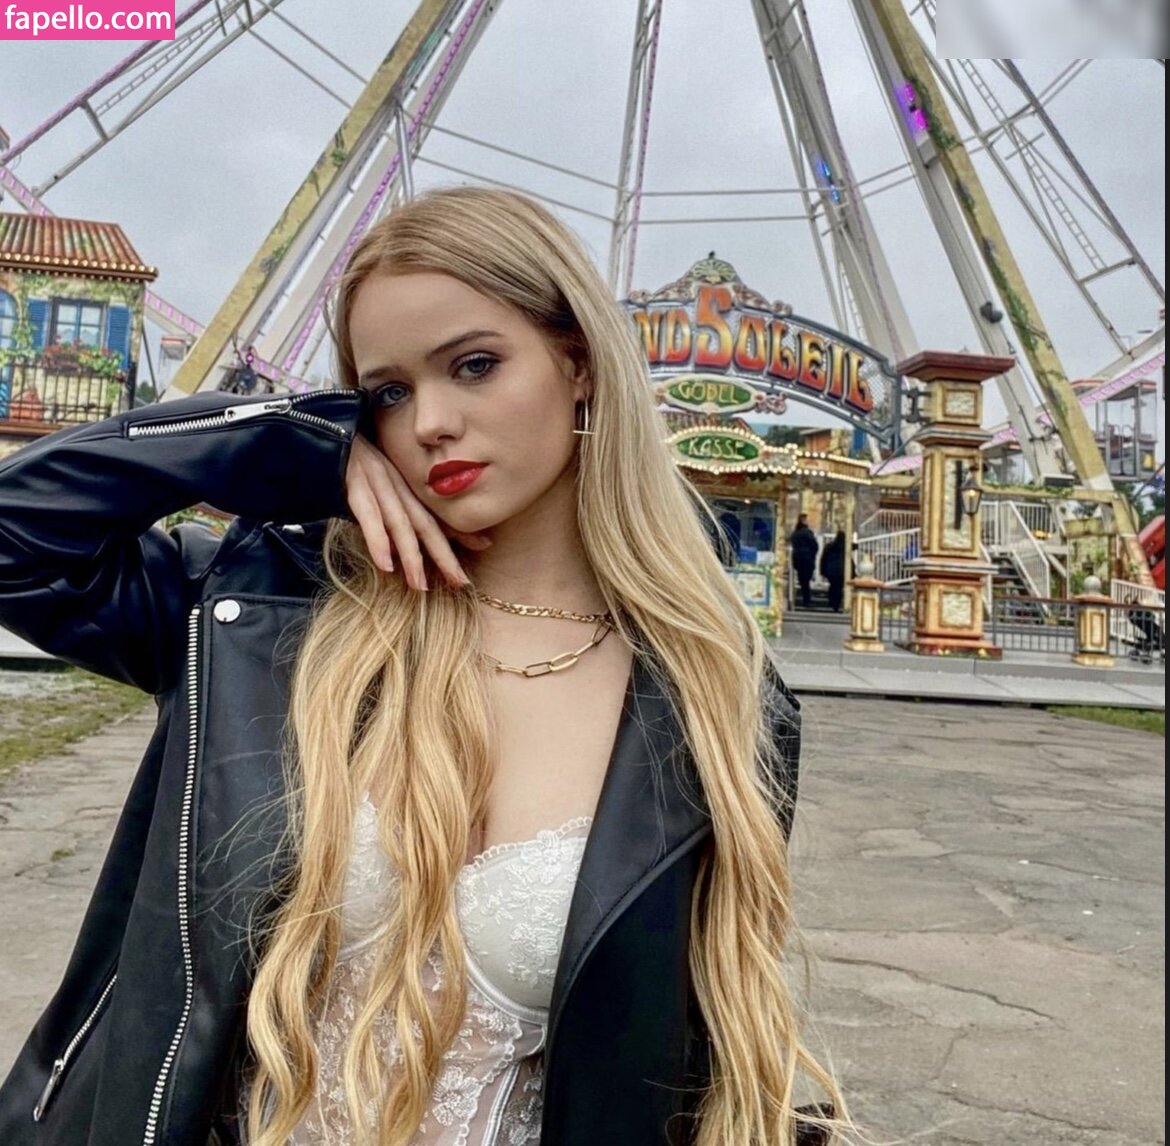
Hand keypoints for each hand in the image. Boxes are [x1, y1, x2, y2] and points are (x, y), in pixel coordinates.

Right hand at [345, 435, 488, 590]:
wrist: (315, 429)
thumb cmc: (343, 463)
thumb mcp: (372, 487)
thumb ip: (390, 511)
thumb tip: (400, 549)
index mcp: (402, 484)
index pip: (433, 513)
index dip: (458, 531)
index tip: (485, 546)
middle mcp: (395, 484)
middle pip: (424, 523)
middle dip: (443, 555)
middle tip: (461, 582)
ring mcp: (375, 482)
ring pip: (399, 524)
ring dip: (412, 557)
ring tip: (421, 586)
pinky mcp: (352, 484)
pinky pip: (367, 516)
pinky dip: (377, 541)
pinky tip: (386, 565)